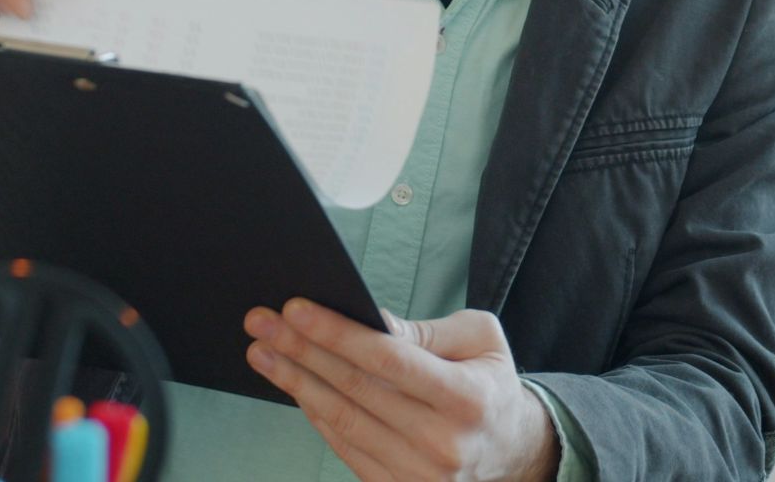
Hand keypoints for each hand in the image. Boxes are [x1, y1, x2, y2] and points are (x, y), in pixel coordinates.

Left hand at [244, 299, 559, 481]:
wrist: (512, 450)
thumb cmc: (488, 383)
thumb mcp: (478, 341)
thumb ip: (423, 331)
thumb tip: (369, 321)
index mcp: (467, 399)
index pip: (388, 360)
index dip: (338, 333)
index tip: (296, 309)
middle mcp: (443, 444)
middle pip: (356, 390)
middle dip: (301, 351)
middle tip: (262, 323)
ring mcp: (419, 475)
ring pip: (342, 422)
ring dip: (295, 383)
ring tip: (262, 351)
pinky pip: (344, 448)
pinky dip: (313, 414)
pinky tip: (293, 385)